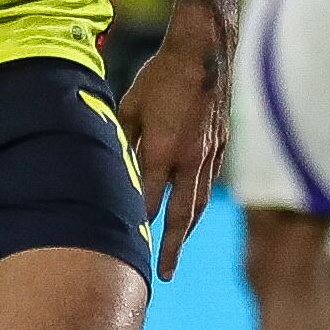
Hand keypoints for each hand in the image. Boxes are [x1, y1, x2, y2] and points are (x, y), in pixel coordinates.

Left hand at [119, 5, 232, 280]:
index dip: (139, 226)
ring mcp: (209, 156)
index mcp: (163, 151)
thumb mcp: (130, 106)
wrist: (204, 55)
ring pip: (198, 204)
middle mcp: (189, 160)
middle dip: (171, 247)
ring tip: (176, 252)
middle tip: (163, 274)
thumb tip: (109, 164)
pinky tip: (191, 214)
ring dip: (187, 231)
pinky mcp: (220, 148)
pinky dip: (198, 205)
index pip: (149, 201)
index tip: (128, 248)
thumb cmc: (159, 78)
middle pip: (180, 215)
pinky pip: (208, 185)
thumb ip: (120, 139)